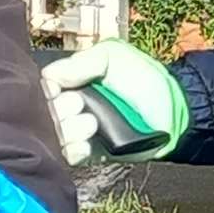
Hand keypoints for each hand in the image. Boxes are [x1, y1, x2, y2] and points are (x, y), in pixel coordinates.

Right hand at [39, 41, 184, 165]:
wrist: (172, 111)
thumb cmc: (144, 78)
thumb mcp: (112, 56)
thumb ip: (81, 62)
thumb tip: (48, 77)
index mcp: (70, 80)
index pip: (41, 86)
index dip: (46, 90)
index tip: (58, 90)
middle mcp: (68, 105)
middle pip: (44, 112)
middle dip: (59, 110)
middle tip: (80, 105)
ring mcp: (76, 131)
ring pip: (53, 135)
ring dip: (67, 130)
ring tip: (91, 124)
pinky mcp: (88, 154)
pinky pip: (67, 157)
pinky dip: (73, 150)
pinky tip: (87, 143)